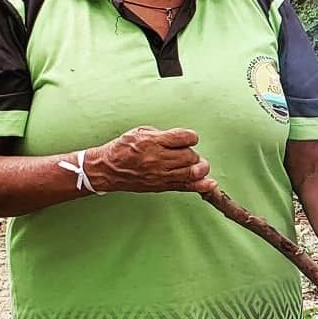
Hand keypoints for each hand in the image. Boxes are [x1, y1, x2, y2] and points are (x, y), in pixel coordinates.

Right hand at [88, 126, 215, 193]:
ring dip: (200, 168)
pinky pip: (185, 186)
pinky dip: (201, 185)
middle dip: (194, 153)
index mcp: (152, 142)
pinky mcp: (161, 186)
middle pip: (190, 156)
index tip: (189, 138)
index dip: (191, 137)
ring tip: (199, 165)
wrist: (107, 169)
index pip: (184, 138)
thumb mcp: (140, 132)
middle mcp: (158, 158)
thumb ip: (162, 135)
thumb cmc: (122, 148)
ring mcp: (160, 174)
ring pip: (191, 172)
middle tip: (187, 153)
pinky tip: (210, 183)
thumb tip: (182, 140)